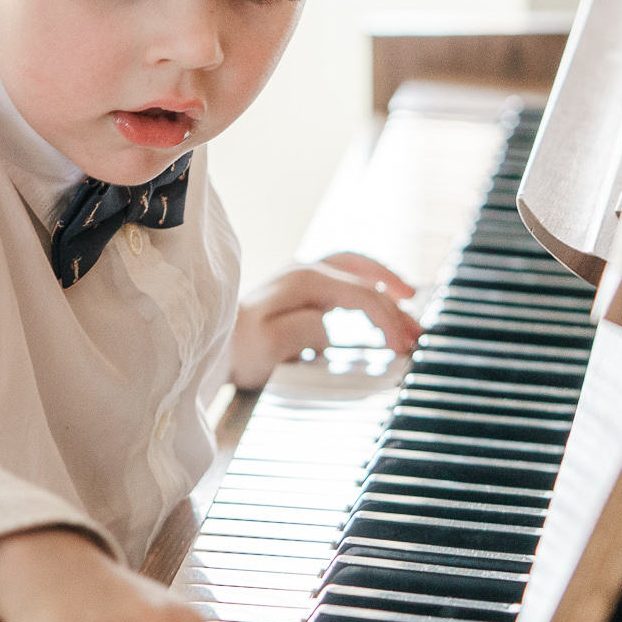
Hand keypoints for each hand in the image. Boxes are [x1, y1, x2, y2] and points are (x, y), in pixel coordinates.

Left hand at [231, 252, 421, 388]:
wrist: (205, 349)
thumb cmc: (234, 349)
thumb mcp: (268, 345)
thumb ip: (305, 330)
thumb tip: (330, 326)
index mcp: (303, 281)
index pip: (361, 293)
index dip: (387, 318)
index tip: (402, 347)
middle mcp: (303, 272)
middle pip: (363, 272)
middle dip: (394, 296)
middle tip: (416, 326)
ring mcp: (300, 279)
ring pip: (354, 271)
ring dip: (384, 286)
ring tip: (409, 307)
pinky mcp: (297, 293)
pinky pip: (342, 280)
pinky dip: (367, 288)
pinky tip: (376, 304)